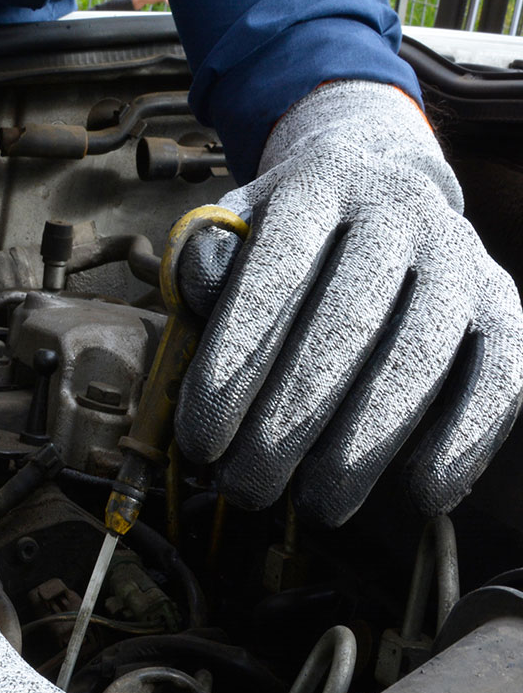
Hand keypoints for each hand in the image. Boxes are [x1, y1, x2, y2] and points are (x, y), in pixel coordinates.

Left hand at [174, 80, 522, 525]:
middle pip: (345, 323)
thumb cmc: (289, 240)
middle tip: (248, 489)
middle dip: (290, 420)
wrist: (384, 188)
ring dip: (366, 444)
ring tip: (318, 505)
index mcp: (318, 187)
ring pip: (418, 356)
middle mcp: (397, 209)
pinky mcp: (504, 303)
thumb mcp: (235, 230)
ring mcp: (461, 254)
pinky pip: (499, 376)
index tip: (201, 443)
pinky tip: (421, 495)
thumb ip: (205, 263)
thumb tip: (199, 297)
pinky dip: (463, 440)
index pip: (272, 277)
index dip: (233, 366)